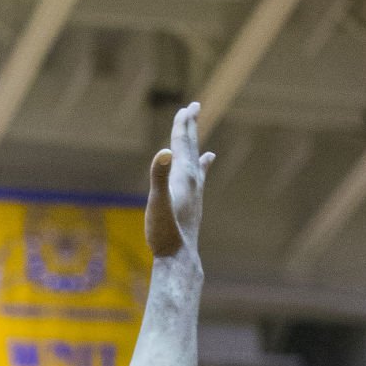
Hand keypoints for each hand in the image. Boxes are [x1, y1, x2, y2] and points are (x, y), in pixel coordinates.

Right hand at [146, 102, 213, 258]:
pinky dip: (202, 163)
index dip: (181, 125)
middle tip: (193, 107)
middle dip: (190, 127)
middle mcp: (192, 180)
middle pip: (191, 147)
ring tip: (197, 130)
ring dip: (194, 143)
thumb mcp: (157, 202)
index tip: (185, 108)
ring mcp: (195, 192)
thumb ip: (159, 176)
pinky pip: (199, 175)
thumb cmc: (165, 232)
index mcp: (183, 176)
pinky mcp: (194, 202)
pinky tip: (208, 160)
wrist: (179, 258)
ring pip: (196, 160)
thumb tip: (164, 152)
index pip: (181, 144)